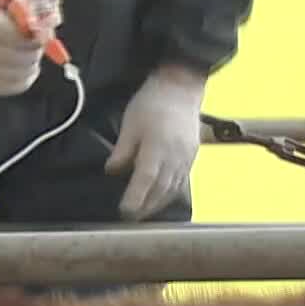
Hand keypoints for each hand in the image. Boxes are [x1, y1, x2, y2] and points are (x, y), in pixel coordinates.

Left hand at [104, 65, 205, 218]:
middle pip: (161, 189)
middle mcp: (175, 156)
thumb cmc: (153, 101)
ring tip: (144, 214)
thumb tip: (112, 170)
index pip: (146, 179)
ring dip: (158, 203)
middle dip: (146, 207)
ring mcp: (186, 157)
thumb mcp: (131, 122)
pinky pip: (182, 181)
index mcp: (157, 147)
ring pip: (173, 188)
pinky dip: (171, 193)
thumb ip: (123, 149)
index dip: (135, 198)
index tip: (124, 211)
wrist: (182, 86)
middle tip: (130, 219)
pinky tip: (162, 198)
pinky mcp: (192, 155)